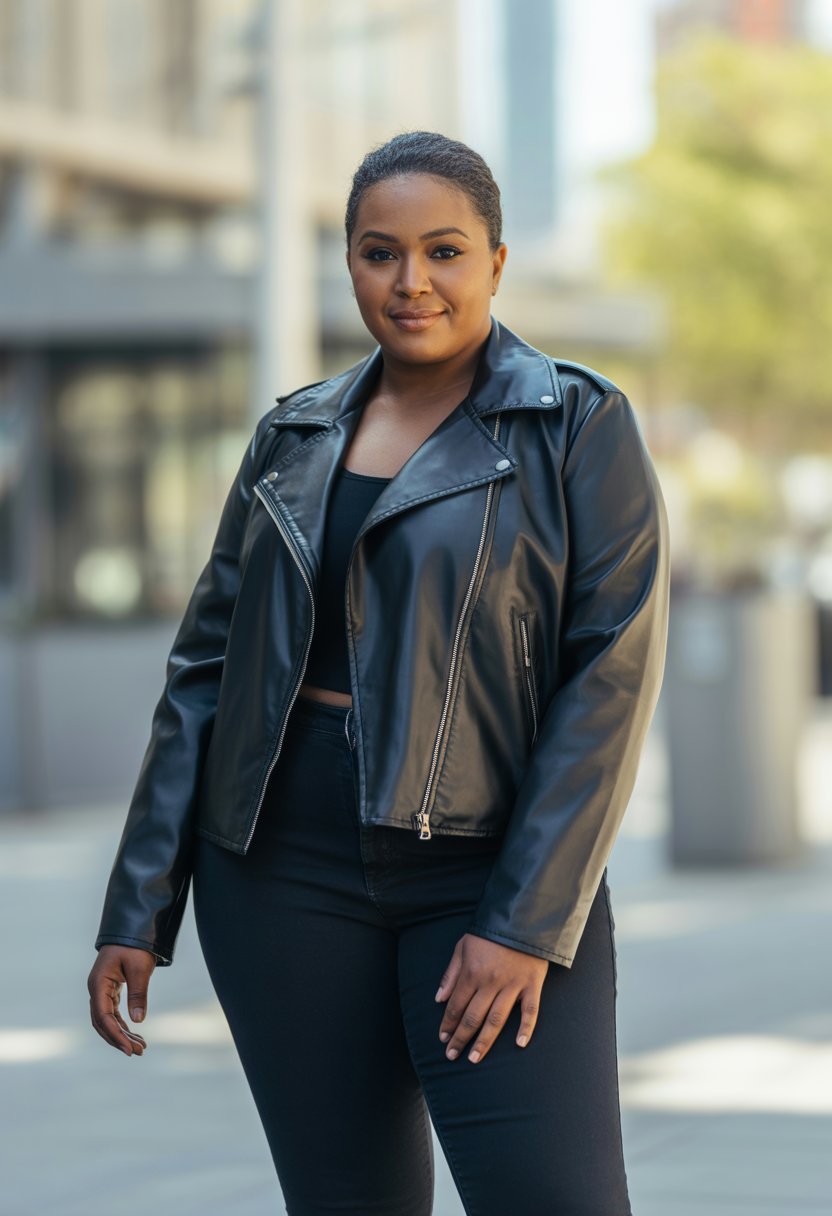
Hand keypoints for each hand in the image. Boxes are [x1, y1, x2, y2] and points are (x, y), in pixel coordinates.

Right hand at [87, 945, 155, 1055]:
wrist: (132, 929)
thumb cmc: (135, 946)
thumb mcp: (139, 968)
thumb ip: (138, 994)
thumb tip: (137, 1021)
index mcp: (98, 984)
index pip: (103, 1017)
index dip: (115, 1035)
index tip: (129, 1049)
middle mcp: (96, 989)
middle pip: (102, 1022)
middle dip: (119, 1039)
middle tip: (138, 1051)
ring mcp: (101, 990)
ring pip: (107, 1020)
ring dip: (121, 1034)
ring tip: (140, 1046)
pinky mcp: (109, 990)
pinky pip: (112, 1013)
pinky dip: (122, 1024)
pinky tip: (133, 1034)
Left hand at [434, 933, 547, 1063]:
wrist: (521, 918)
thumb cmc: (489, 933)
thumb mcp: (462, 946)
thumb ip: (451, 974)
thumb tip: (438, 999)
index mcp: (472, 973)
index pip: (456, 1005)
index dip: (448, 1024)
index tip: (443, 1039)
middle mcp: (490, 983)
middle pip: (472, 1017)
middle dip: (460, 1038)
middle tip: (452, 1056)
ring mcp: (512, 986)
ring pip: (496, 1020)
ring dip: (484, 1041)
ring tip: (474, 1059)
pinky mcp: (532, 985)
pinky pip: (530, 1011)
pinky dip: (526, 1028)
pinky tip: (519, 1044)